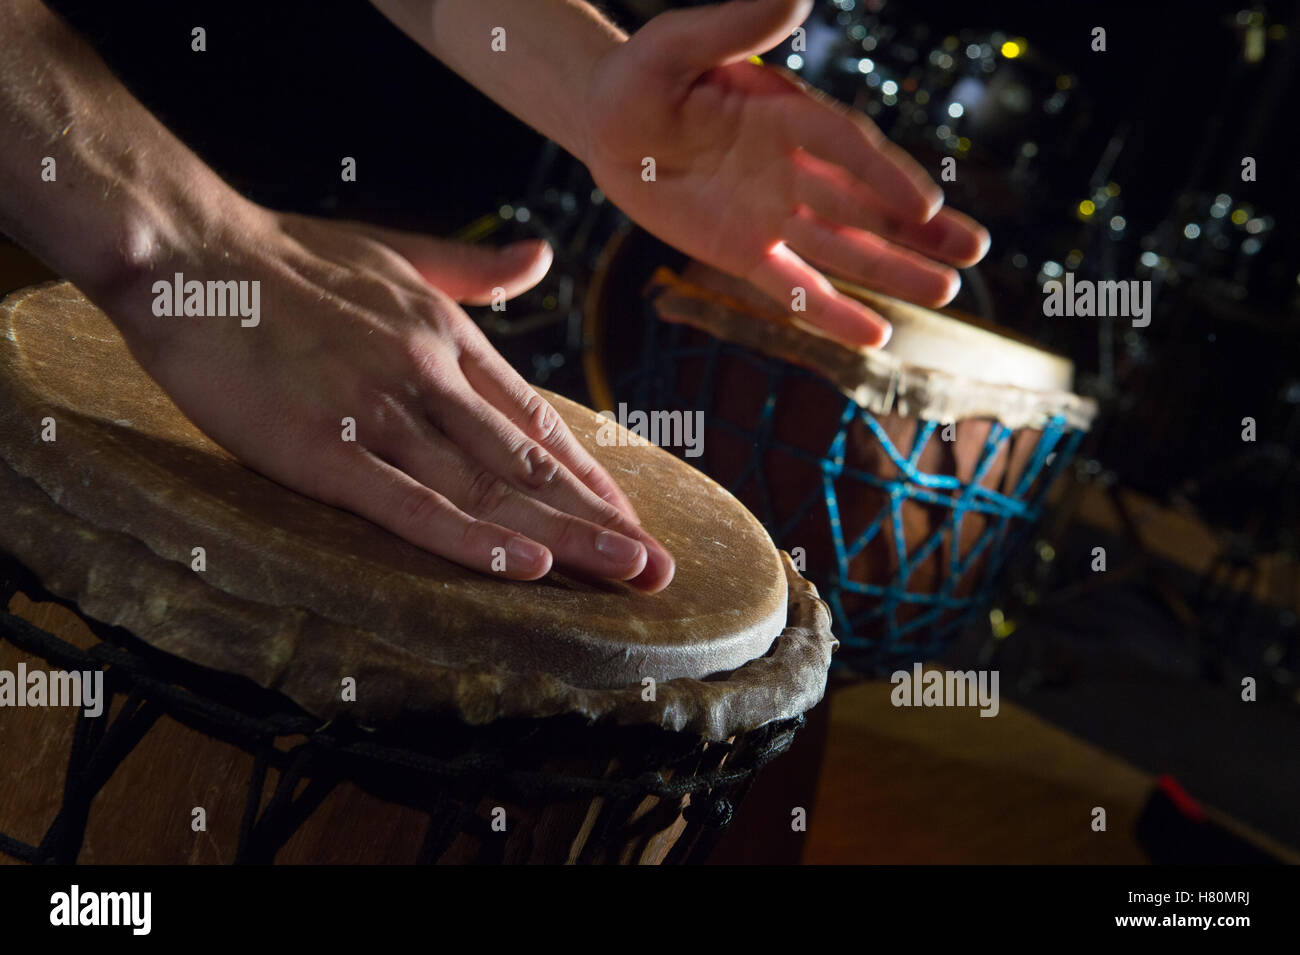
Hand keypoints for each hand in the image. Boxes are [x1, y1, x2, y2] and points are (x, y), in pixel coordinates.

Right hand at [103, 208, 675, 590]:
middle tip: (657, 569)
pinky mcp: (325, 449)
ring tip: (626, 576)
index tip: (630, 519)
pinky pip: (410, 504)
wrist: (191, 250)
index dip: (588, 477)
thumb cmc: (288, 256)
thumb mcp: (398, 252)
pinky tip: (524, 568)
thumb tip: (540, 255)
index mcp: (449, 337)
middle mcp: (432, 376)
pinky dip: (470, 538)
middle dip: (599, 519)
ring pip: (490, 487)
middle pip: (530, 462)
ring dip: (564, 537)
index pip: (537, 420)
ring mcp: (383, 413)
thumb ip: (475, 268)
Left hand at [582, 0, 990, 346]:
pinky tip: (876, 336)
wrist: (606, 123)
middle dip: (917, 229)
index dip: (884, 176)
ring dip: (892, 270)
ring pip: (842, 247)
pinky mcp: (742, 251)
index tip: (925, 205)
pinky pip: (791, 286)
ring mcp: (770, 213)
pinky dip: (830, 312)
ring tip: (947, 290)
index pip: (845, 148)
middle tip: (974, 250)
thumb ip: (736, 26)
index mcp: (784, 113)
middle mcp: (790, 167)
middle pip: (864, 202)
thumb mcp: (676, 44)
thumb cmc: (641, 75)